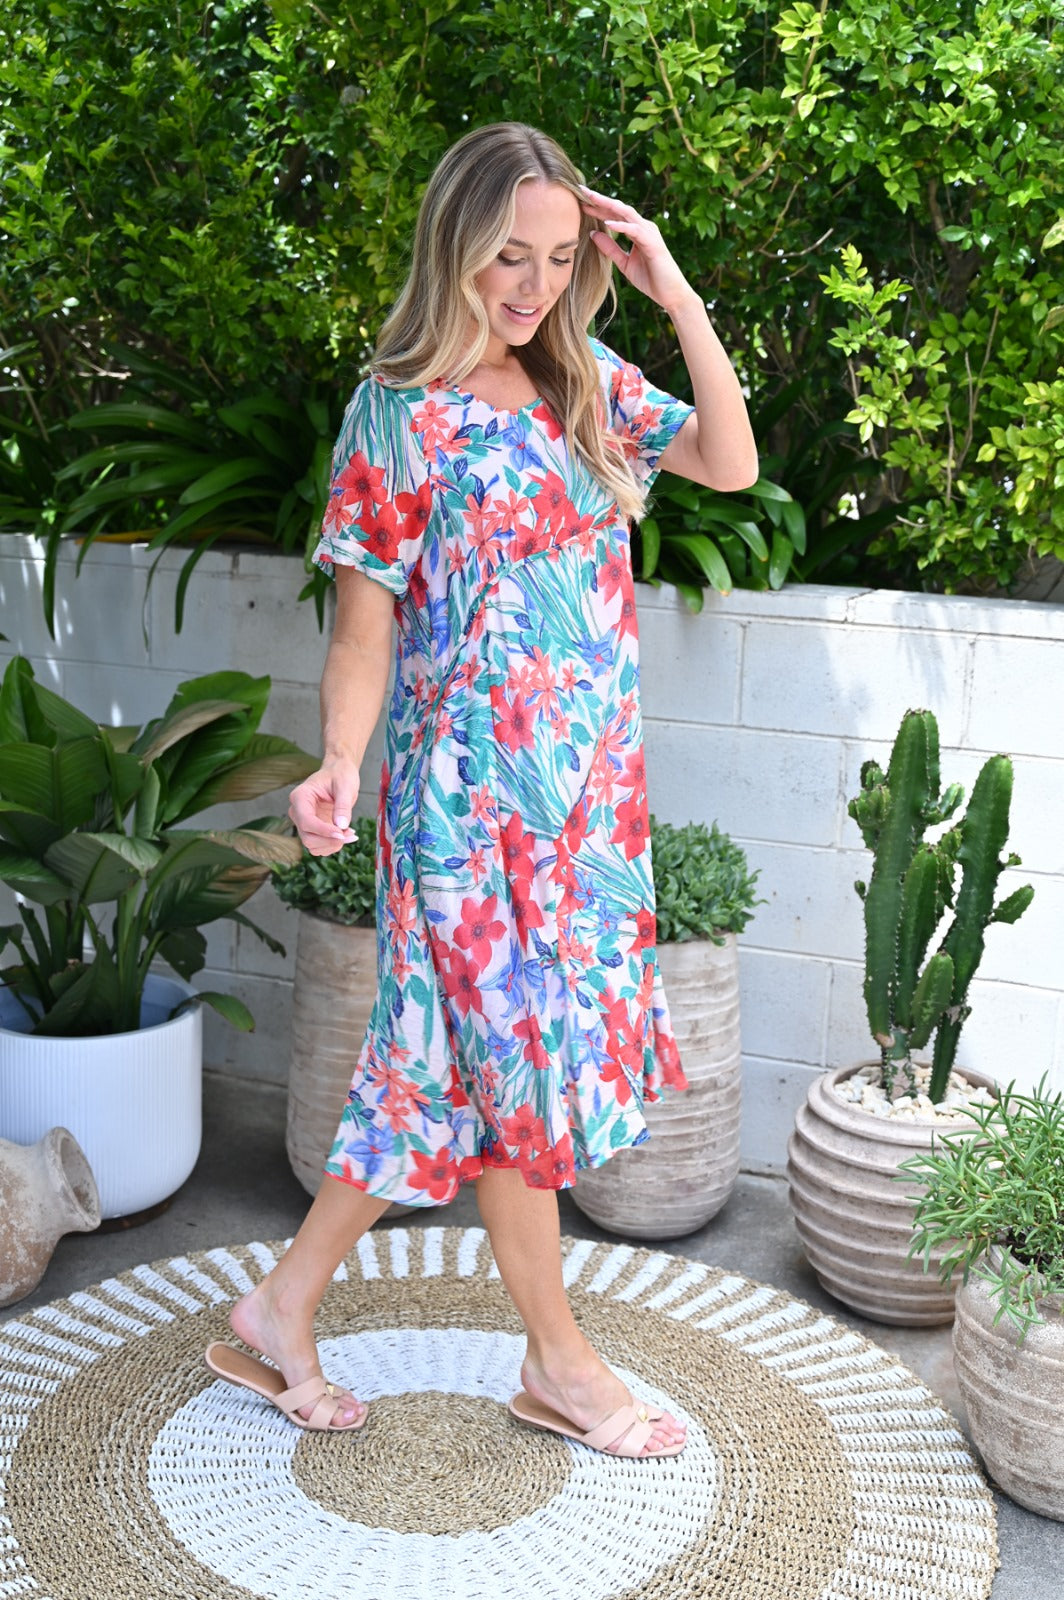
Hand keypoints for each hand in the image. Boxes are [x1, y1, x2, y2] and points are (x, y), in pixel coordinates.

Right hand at [288, 760, 359, 856]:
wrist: (339, 774)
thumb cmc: (340, 775)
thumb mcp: (345, 786)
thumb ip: (343, 806)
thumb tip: (341, 826)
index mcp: (300, 797)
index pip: (306, 821)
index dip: (324, 831)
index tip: (342, 833)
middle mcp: (298, 811)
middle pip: (308, 837)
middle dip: (330, 840)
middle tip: (351, 834)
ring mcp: (304, 822)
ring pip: (312, 845)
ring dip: (332, 845)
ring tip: (350, 833)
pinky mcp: (313, 829)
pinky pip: (319, 846)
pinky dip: (332, 845)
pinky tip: (345, 834)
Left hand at [580, 186, 696, 316]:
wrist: (671, 294)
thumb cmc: (651, 279)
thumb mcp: (624, 263)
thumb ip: (610, 249)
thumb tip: (592, 234)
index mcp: (636, 231)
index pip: (614, 215)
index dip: (597, 208)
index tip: (580, 201)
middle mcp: (643, 227)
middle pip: (618, 209)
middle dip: (600, 199)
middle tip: (581, 190)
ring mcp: (649, 233)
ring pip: (626, 213)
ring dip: (608, 205)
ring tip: (592, 199)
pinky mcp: (653, 243)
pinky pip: (635, 231)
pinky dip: (621, 226)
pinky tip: (607, 224)